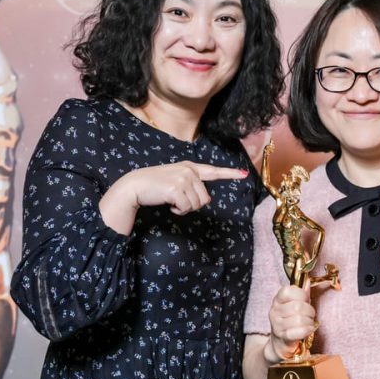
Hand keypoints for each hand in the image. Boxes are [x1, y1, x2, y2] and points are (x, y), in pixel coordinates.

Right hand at [100, 161, 246, 232]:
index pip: (213, 171)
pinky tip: (168, 204)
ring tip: (171, 201)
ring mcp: (183, 179)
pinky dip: (178, 211)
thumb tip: (206, 199)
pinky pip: (186, 208)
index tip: (244, 174)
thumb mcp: (175, 180)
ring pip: (197, 204)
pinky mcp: (177, 188)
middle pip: (205, 198)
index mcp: (190, 167)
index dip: (229, 173)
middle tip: (177, 201)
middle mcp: (189, 171)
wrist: (135, 185)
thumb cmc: (154, 186)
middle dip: (193, 205)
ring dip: (184, 208)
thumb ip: (191, 185)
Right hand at [265, 282, 314, 362]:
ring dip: (309, 322)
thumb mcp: (294, 305)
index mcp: (277, 300)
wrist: (280, 343)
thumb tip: (307, 281)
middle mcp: (274, 311)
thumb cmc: (290, 321)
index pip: (288, 291)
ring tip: (309, 323)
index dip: (301, 294)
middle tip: (310, 315)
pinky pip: (299, 331)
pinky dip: (308, 330)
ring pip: (299, 319)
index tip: (305, 300)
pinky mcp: (283, 338)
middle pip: (297, 306)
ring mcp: (277, 325)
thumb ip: (301, 294)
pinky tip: (309, 329)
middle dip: (309, 311)